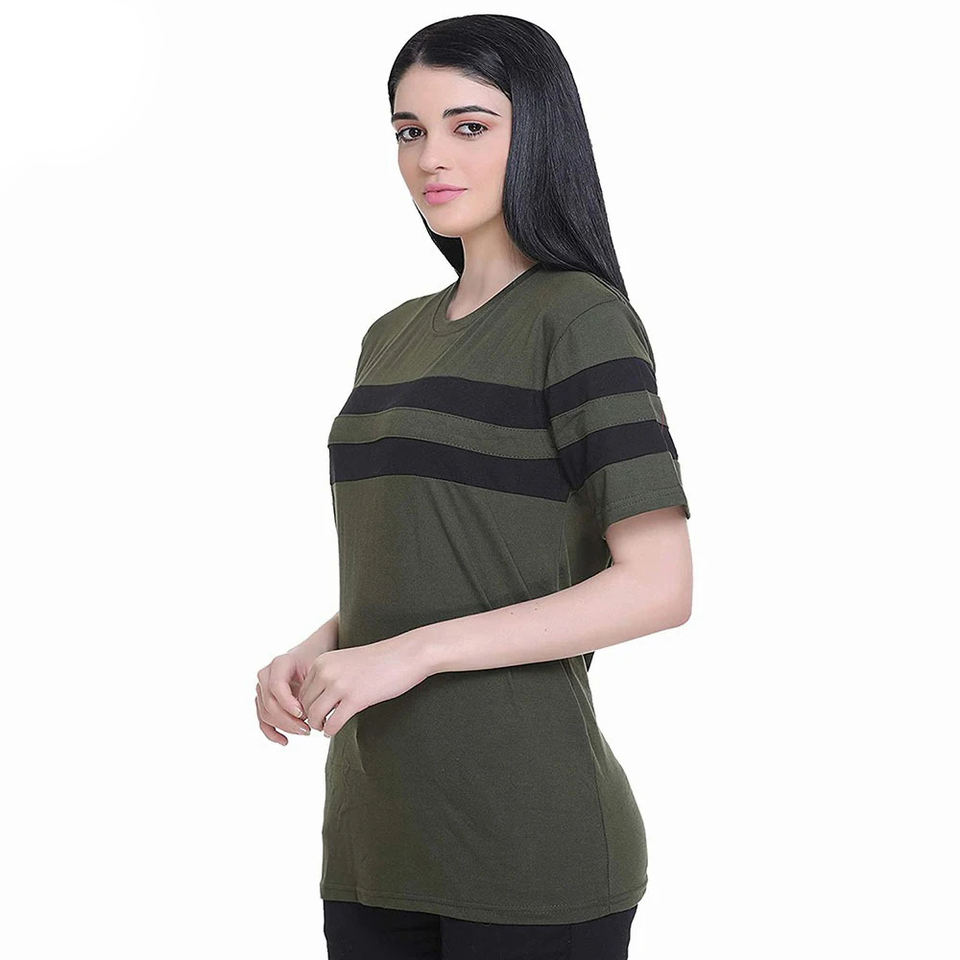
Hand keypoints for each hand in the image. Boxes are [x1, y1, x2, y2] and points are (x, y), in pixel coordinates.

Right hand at [255, 646, 314, 744]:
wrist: (311, 655)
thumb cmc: (317, 661)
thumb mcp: (318, 668)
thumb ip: (313, 685)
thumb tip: (315, 711)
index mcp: (280, 663)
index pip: (276, 686)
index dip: (287, 702)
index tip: (303, 713)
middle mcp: (266, 675)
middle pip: (269, 702)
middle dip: (287, 719)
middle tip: (306, 728)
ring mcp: (262, 688)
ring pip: (265, 713)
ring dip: (283, 726)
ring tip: (304, 731)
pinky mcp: (263, 701)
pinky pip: (262, 720)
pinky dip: (272, 732)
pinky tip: (285, 741)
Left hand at [299, 634, 426, 737]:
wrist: (407, 654)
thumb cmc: (380, 659)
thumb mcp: (346, 662)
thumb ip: (329, 675)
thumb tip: (316, 702)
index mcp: (323, 661)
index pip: (301, 690)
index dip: (306, 705)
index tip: (316, 712)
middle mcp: (327, 672)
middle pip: (305, 704)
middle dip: (311, 717)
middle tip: (320, 724)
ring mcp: (340, 685)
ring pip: (315, 715)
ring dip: (319, 725)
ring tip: (326, 728)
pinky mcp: (356, 699)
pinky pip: (333, 723)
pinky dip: (331, 730)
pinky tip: (334, 730)